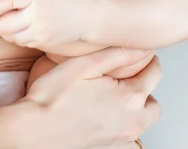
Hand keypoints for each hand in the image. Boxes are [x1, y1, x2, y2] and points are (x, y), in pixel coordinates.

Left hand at [0, 0, 95, 47]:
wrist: (95, 14)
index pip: (8, 2)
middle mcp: (37, 14)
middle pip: (5, 24)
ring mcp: (41, 30)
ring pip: (12, 36)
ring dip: (2, 32)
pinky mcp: (45, 42)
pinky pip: (23, 42)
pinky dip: (14, 38)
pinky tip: (13, 31)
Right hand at [15, 48, 161, 147]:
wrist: (31, 133)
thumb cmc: (52, 99)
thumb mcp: (84, 64)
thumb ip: (117, 55)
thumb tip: (142, 48)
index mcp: (129, 98)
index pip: (155, 73)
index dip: (147, 60)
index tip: (138, 56)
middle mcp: (131, 123)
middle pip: (154, 104)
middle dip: (144, 90)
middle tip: (125, 79)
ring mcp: (120, 141)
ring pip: (141, 125)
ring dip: (135, 112)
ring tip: (111, 100)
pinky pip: (126, 142)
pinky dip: (121, 131)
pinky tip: (103, 120)